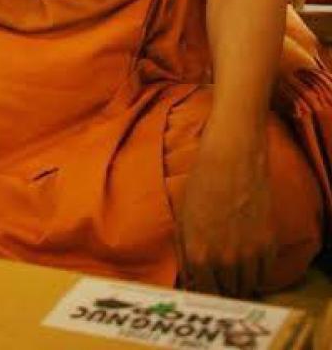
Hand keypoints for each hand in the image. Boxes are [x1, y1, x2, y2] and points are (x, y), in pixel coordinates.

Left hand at [177, 133, 274, 297]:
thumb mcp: (183, 219)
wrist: (231, 159)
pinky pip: (264, 275)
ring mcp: (248, 255)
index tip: (205, 284)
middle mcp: (223, 260)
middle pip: (226, 292)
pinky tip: (249, 257)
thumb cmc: (202, 184)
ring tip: (234, 264)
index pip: (203, 292)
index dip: (204, 289)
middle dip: (221, 285)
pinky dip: (257, 272)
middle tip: (220, 273)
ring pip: (246, 287)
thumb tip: (189, 278)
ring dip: (239, 280)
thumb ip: (185, 253)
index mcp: (197, 254)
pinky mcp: (267, 245)